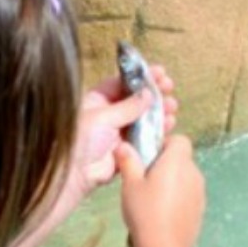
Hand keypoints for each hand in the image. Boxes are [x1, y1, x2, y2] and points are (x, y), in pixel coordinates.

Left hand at [79, 61, 178, 189]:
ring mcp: (119, 132)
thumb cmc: (81, 139)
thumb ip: (128, 106)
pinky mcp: (128, 149)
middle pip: (136, 100)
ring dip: (160, 110)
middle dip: (154, 93)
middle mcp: (109, 115)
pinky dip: (159, 130)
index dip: (140, 77)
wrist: (74, 174)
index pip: (122, 84)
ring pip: (144, 118)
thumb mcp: (103, 117)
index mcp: (97, 101)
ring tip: (172, 107)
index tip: (160, 72)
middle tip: (169, 87)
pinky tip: (170, 123)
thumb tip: (148, 93)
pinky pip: (147, 137)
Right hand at [115, 133, 205, 246]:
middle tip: (145, 179)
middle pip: (183, 159)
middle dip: (166, 164)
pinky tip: (163, 212)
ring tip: (152, 198)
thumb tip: (123, 146)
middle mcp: (194, 172)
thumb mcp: (130, 185)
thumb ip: (128, 162)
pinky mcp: (201, 207)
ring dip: (173, 181)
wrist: (164, 246)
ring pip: (186, 177)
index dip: (165, 144)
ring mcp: (201, 190)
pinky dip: (179, 196)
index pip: (180, 140)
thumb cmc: (145, 210)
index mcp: (178, 162)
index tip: (149, 157)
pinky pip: (190, 193)